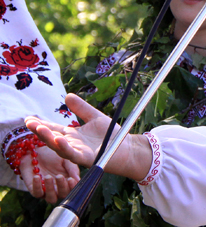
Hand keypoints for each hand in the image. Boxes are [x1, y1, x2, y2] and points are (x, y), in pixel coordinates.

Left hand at [18, 146, 79, 203]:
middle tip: (59, 176)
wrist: (37, 150)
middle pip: (62, 195)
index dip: (72, 187)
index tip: (70, 179)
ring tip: (48, 176)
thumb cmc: (54, 155)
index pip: (72, 189)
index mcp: (67, 182)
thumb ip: (72, 169)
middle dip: (61, 187)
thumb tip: (78, 180)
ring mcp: (45, 190)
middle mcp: (57, 188)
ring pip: (50, 198)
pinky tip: (37, 176)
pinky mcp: (33, 188)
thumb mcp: (66, 160)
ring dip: (50, 189)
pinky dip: (37, 186)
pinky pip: (36, 193)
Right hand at [25, 93, 151, 180]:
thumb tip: (67, 96)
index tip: (28, 118)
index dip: (41, 124)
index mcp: (72, 135)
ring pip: (58, 146)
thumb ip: (81, 108)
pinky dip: (64, 147)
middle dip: (39, 130)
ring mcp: (77, 152)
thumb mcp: (95, 117)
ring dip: (48, 138)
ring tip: (39, 128)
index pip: (52, 128)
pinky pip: (72, 154)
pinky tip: (58, 139)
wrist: (126, 148)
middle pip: (51, 138)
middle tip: (28, 122)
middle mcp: (71, 144)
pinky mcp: (86, 159)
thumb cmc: (111, 135)